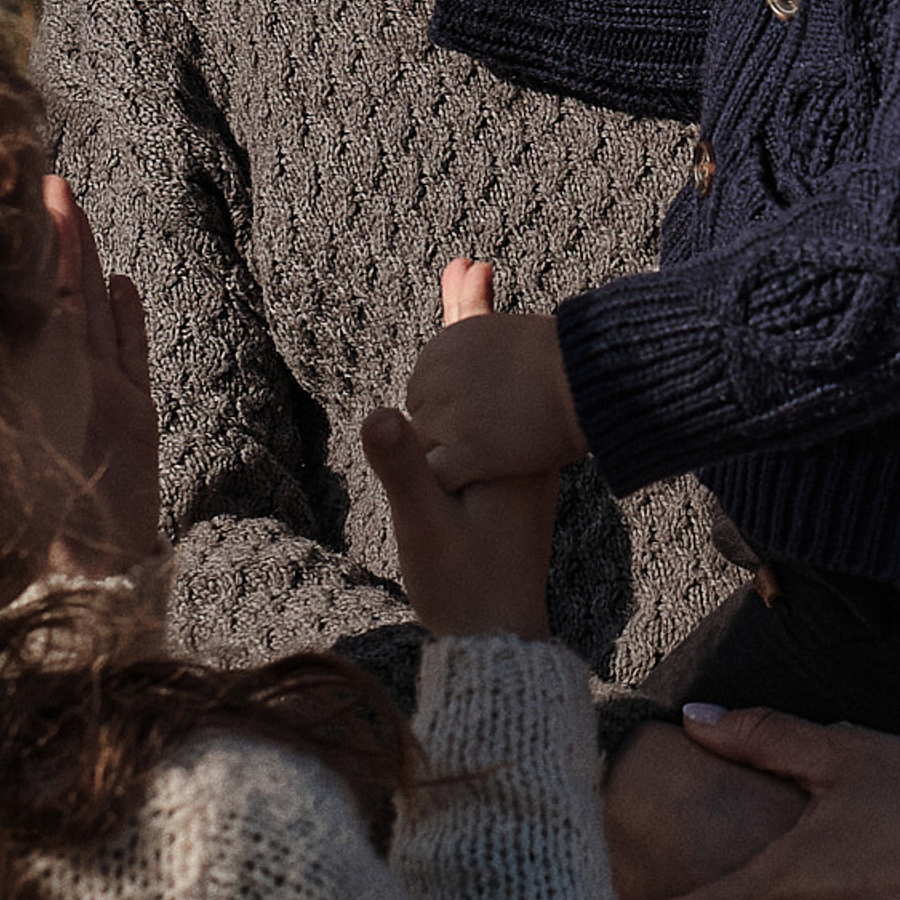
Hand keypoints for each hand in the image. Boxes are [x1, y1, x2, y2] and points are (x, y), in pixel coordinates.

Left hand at [41, 175, 159, 576]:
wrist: (89, 562)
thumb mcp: (0, 423)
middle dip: (49, 238)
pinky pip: (129, 353)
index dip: (12, 254)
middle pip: (54, 293)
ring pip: (90, 310)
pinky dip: (126, 317)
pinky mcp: (133, 412)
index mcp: (21, 378)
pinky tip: (122, 283)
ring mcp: (95, 392)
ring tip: (74, 210)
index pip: (15, 301)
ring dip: (84, 260)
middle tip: (44, 181)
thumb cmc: (25, 510)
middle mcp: (54, 378)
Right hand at [361, 261, 557, 638]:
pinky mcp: (500, 487)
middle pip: (489, 373)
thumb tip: (379, 415)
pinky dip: (468, 395)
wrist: (496, 637)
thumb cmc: (464, 586)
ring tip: (469, 299)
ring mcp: (512, 467)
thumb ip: (403, 470)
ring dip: (471, 354)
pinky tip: (460, 394)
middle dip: (472, 321)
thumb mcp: (425, 526)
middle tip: (469, 262)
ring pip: (487, 397)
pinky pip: (483, 425)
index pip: (486, 371)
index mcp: (510, 450)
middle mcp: (520, 451)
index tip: (472, 266)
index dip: (471, 318)